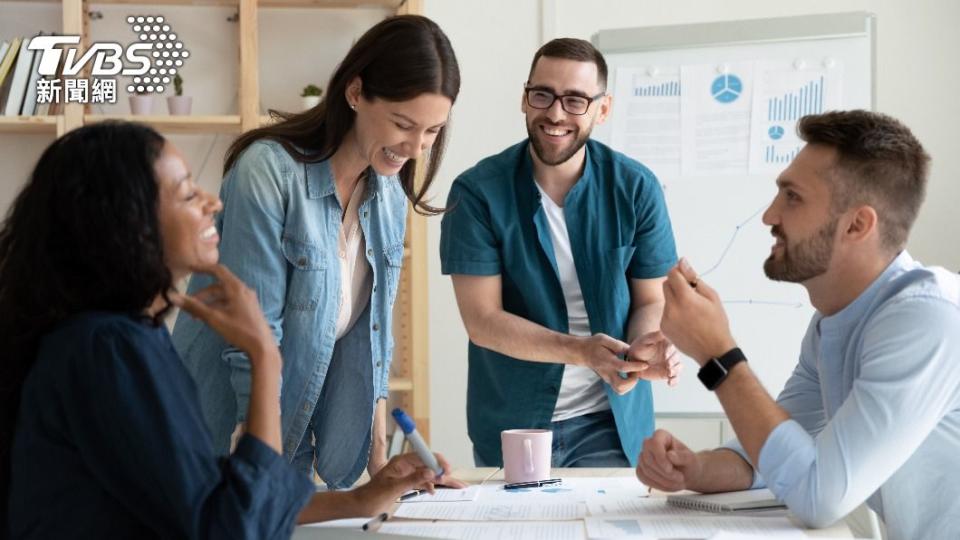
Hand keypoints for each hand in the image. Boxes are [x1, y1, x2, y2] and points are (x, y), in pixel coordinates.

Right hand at [171, 264, 276, 364]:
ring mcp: (248, 300)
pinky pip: (231, 303)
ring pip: (224, 296)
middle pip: (219, 286)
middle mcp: (243, 290)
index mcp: (236, 288)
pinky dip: (219, 307)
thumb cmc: (239, 330)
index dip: (202, 268)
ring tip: (197, 317)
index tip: (189, 268)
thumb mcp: (214, 318)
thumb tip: (173, 296)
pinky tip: (211, 319)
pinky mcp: (249, 309)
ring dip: (210, 303)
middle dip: (202, 294)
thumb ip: (194, 307)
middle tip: (189, 305)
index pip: (218, 270)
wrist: (262, 347)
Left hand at [349, 452, 464, 515]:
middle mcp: (405, 465)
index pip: (424, 455)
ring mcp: (406, 474)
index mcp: (401, 462)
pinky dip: (430, 485)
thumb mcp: (394, 488)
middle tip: (456, 482)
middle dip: (443, 472)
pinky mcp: (406, 482)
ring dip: (440, 480)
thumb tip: (430, 472)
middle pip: (429, 465)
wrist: (362, 505)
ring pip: (428, 474)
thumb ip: (412, 479)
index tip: (446, 469)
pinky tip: (434, 490)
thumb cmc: (372, 495)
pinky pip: (422, 481)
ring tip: (455, 486)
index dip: (437, 461)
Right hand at [576, 333, 649, 394]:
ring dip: (630, 385)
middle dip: (633, 381)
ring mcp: (607, 378)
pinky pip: (619, 389)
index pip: (622, 367)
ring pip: (620, 390)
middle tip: (636, 371)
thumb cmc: (594, 344)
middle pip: (621, 386)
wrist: (582, 352)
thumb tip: (631, 351)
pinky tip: (629, 375)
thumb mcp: (604, 339)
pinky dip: (627, 385)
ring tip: (633, 373)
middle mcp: (607, 373)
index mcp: (607, 361)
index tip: (645, 364)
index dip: (635, 367)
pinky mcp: (608, 381)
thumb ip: (618, 345)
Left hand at [627, 331, 682, 386]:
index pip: (673, 346)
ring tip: (669, 374)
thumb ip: (654, 336)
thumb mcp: (645, 340)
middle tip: (668, 365)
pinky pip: (675, 378)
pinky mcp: (667, 373)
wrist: (634, 359)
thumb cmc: (639, 347)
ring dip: (676, 371)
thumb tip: (664, 330)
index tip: (665, 355)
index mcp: (667, 343)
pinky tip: (670, 383)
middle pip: (677, 358)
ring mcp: (670, 364)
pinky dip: (675, 381)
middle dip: (674, 362)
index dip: (670, 351)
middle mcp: (671, 354)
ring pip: (678, 368)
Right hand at [636, 429, 702, 491]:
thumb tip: (670, 455)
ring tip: (677, 484)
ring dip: (662, 481)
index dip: (660, 457)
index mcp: (661, 436)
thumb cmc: (689, 464)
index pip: (654, 443)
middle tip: (680, 478)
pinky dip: (657, 485)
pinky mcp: (642, 469)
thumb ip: (682, 456)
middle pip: (648, 459)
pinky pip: (643, 478)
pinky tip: (668, 486)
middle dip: (663, 473)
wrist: (688, 474)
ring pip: (645, 470)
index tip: (670, 469)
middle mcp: (650, 445)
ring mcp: (644, 457)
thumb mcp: (691, 459)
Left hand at [661, 259, 736, 365]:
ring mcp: (665, 319)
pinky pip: (666, 312)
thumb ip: (694, 278)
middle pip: (666, 284)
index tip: (686, 274)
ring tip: (691, 310)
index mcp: (685, 298)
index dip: (679, 271)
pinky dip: (673, 311)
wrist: (713, 351)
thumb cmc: (716, 322)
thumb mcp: (711, 296)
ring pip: (666, 298)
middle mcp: (671, 308)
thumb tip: (682, 262)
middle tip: (691, 292)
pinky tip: (686, 320)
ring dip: (675, 298)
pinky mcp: (663, 328)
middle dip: (676, 283)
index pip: (672, 274)